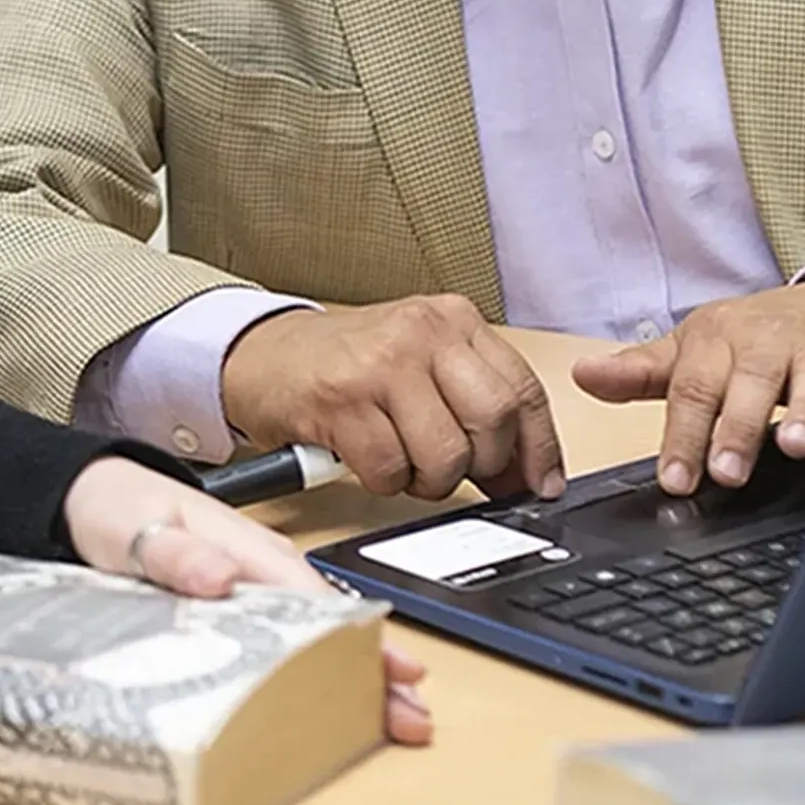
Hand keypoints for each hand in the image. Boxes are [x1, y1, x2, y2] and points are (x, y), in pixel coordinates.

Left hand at [62, 456, 432, 745]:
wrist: (90, 496)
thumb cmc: (119, 509)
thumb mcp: (138, 529)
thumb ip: (177, 554)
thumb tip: (224, 576)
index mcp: (251, 549)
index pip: (318, 601)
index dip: (359, 641)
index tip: (393, 673)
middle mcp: (263, 568)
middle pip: (332, 623)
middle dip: (377, 669)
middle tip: (412, 717)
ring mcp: (254, 588)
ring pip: (318, 633)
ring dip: (356, 675)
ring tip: (391, 719)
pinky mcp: (237, 606)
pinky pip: (287, 639)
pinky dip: (317, 669)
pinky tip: (334, 698)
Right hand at [220, 295, 567, 501]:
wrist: (264, 355)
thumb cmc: (346, 366)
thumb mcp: (421, 366)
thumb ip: (473, 404)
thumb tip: (525, 473)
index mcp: (454, 320)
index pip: (522, 388)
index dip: (539, 447)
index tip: (539, 484)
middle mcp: (423, 333)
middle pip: (493, 419)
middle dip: (482, 466)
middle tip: (453, 472)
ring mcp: (382, 364)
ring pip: (446, 454)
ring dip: (428, 481)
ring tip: (402, 462)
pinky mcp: (342, 400)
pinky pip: (391, 470)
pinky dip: (384, 481)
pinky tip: (367, 458)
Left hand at [571, 276, 804, 494]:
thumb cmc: (756, 337)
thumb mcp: (694, 349)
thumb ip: (641, 372)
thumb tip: (582, 375)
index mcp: (719, 340)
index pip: (695, 387)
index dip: (683, 434)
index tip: (676, 477)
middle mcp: (769, 343)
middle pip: (752, 383)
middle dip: (739, 427)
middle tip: (727, 472)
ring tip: (795, 447)